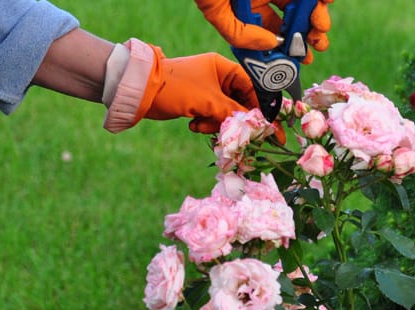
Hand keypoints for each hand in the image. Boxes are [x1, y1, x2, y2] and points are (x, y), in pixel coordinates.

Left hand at [103, 39, 257, 133]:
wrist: (141, 93)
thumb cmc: (176, 88)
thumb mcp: (208, 101)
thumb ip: (234, 113)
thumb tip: (257, 125)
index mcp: (224, 68)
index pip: (252, 88)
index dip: (262, 109)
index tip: (272, 128)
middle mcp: (218, 78)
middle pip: (240, 103)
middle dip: (235, 120)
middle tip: (237, 136)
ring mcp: (209, 91)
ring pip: (226, 114)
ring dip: (216, 124)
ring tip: (201, 125)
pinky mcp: (199, 104)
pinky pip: (213, 118)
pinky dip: (206, 124)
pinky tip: (193, 125)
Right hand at [194, 0, 331, 62]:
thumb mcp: (215, 12)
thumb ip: (240, 35)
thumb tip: (271, 45)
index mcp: (249, 11)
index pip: (274, 32)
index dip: (291, 48)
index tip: (304, 59)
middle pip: (295, 19)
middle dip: (310, 34)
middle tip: (317, 42)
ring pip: (304, 3)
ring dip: (318, 15)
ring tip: (321, 22)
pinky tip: (324, 1)